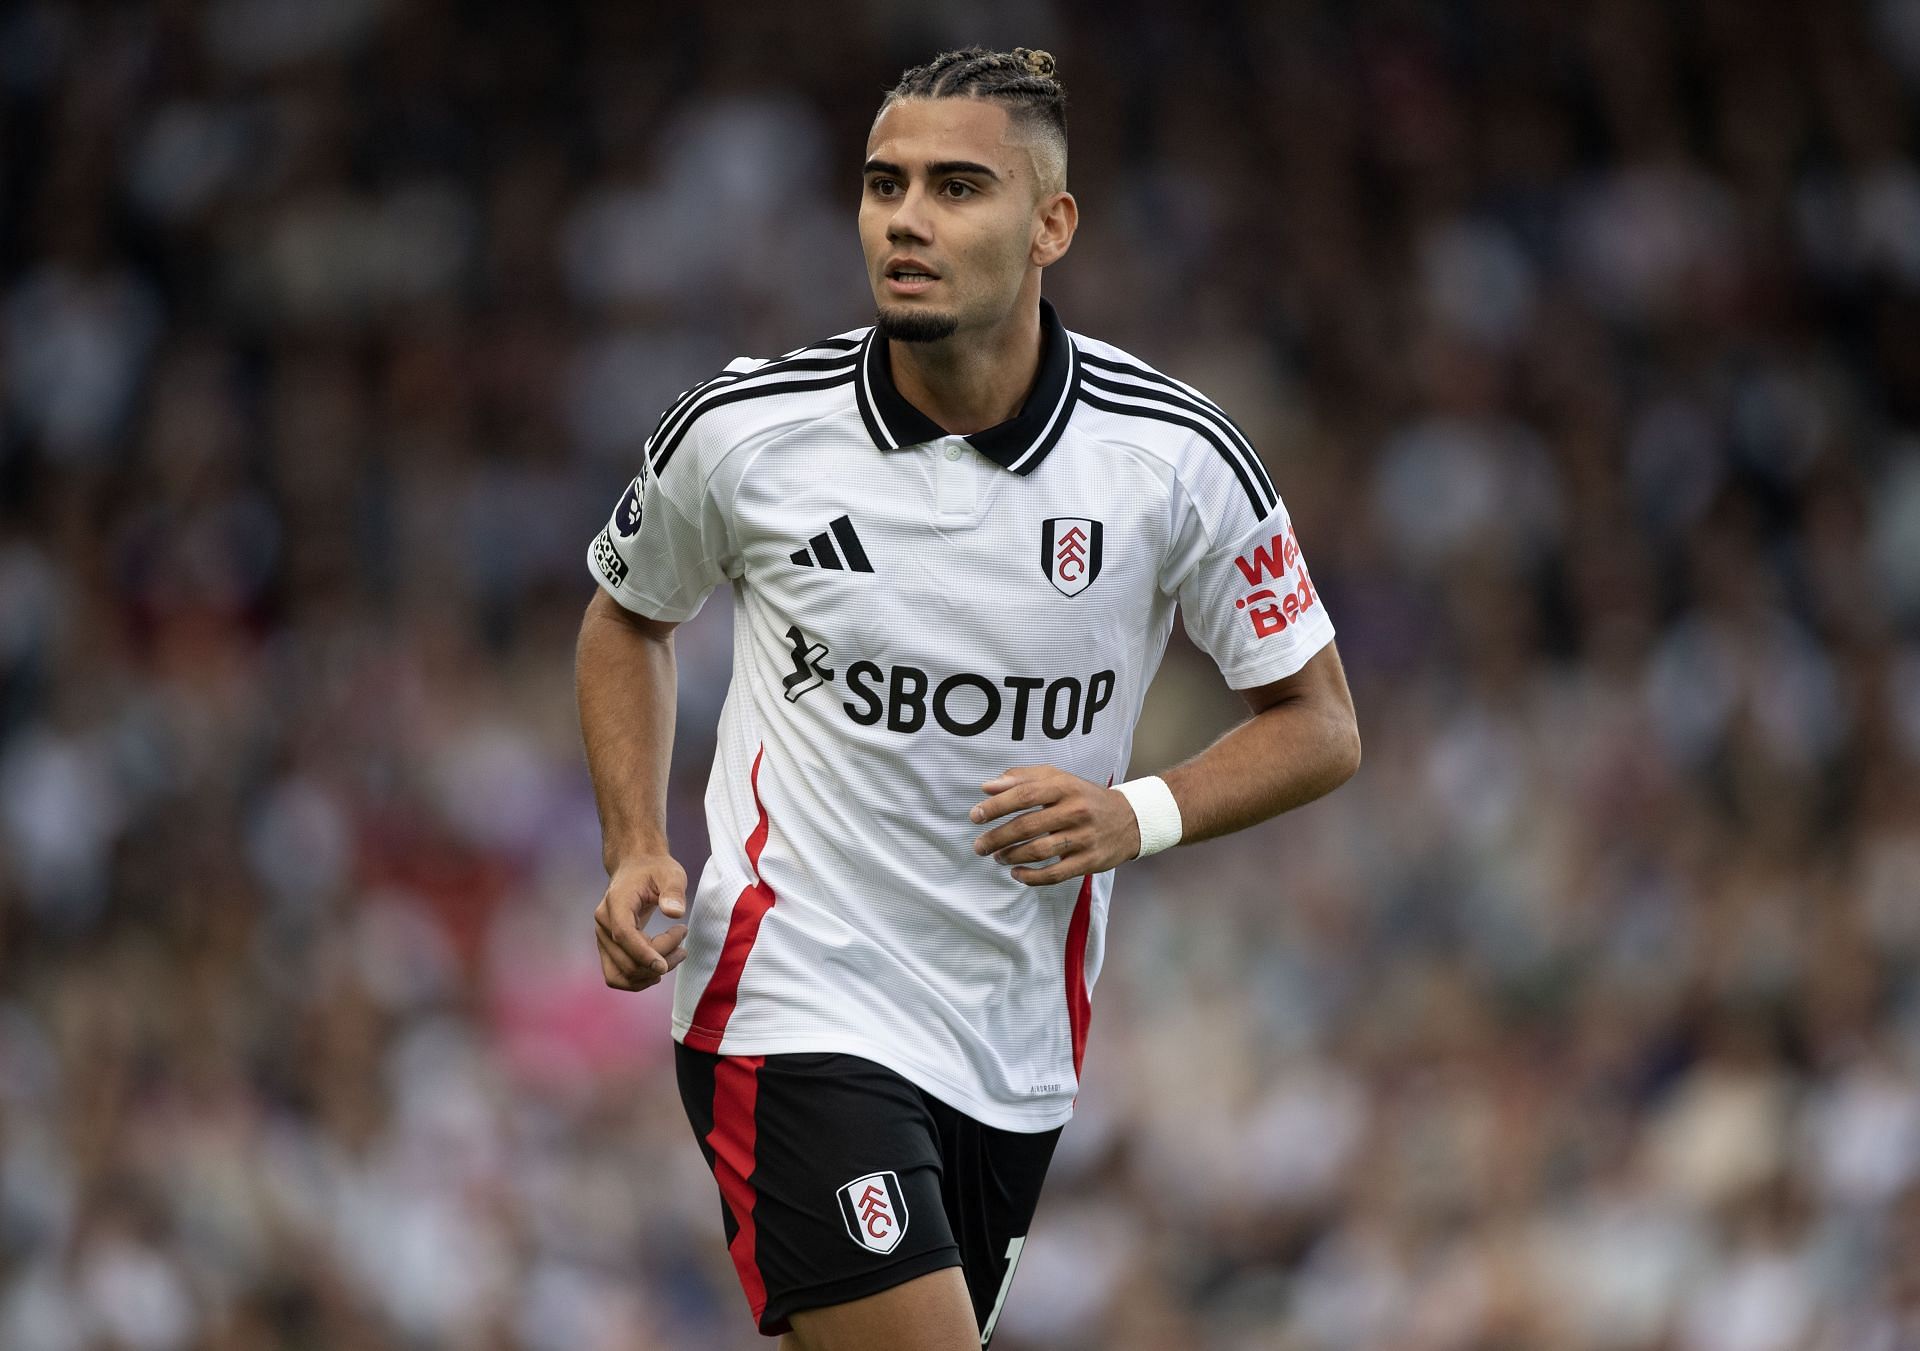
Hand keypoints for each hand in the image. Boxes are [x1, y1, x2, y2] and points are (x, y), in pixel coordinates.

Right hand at [594, 854, 689, 990]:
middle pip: (626, 959)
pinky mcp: (608, 948)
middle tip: (683, 944)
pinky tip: (660, 964)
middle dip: (659, 961)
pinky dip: (640, 979)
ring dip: (649, 975)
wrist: (637, 868)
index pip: (624, 935)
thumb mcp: (671, 874)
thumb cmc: (655, 871)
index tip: (665, 965)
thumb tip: (675, 913)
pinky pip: (617, 976)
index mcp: (616, 903)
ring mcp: (603, 938)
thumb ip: (674, 891)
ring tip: (675, 956)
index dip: (643, 954)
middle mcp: (603, 924)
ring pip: (619, 974)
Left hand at [969, 765, 1142, 886]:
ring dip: (1011, 856)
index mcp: (1065, 786)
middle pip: (1027, 826)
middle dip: (997, 837)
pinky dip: (1032, 877)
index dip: (996, 806)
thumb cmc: (1084, 797)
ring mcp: (1084, 837)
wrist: (1131, 819)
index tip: (975, 816)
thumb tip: (987, 787)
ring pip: (1039, 851)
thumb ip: (1023, 778)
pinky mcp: (1090, 861)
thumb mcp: (1059, 778)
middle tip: (979, 845)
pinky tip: (1017, 874)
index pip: (1024, 795)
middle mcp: (1076, 811)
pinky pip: (1055, 874)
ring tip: (997, 857)